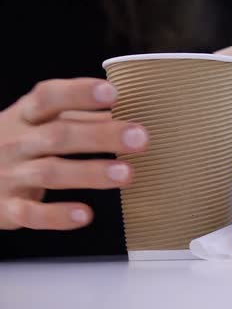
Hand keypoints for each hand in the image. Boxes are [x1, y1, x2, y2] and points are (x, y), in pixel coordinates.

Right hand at [0, 78, 148, 229]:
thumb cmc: (20, 144)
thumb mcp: (40, 123)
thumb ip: (81, 117)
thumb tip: (131, 109)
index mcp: (27, 115)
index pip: (49, 96)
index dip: (79, 93)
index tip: (112, 92)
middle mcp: (17, 141)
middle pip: (59, 135)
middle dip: (101, 136)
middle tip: (141, 138)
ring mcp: (10, 175)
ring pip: (51, 172)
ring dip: (90, 173)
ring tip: (127, 174)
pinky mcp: (8, 208)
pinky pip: (32, 213)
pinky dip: (57, 216)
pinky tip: (85, 214)